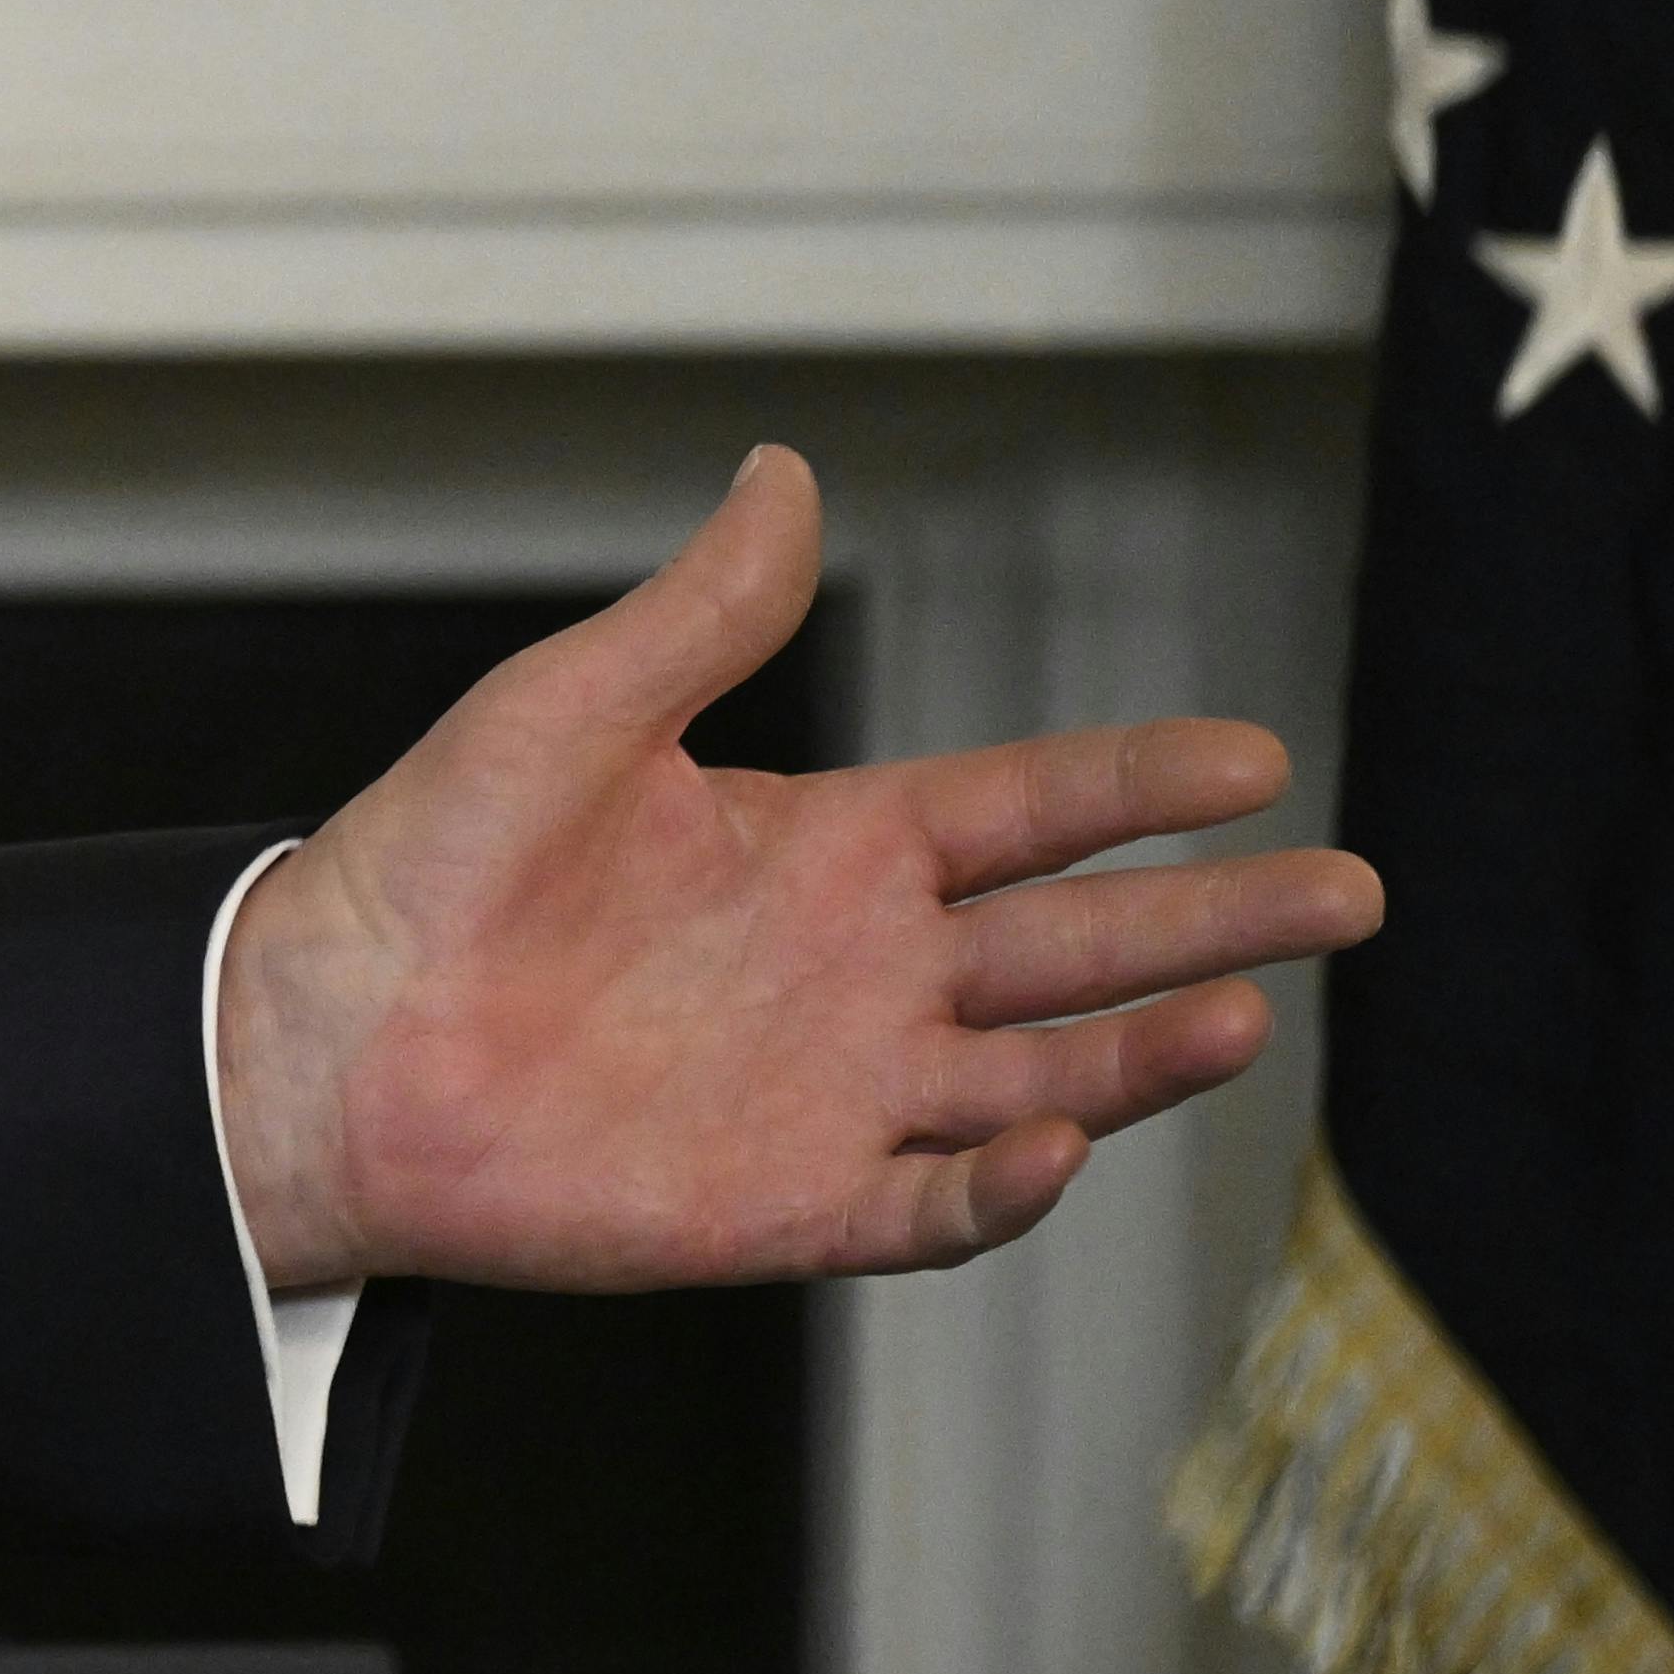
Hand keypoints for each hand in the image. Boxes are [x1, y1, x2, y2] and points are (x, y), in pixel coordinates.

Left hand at [218, 444, 1375, 1295]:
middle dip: (1216, 919)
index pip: (1026, 812)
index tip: (1258, 756)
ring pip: (1038, 1077)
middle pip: (1078, 945)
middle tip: (1351, 892)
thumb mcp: (571, 711)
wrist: (322, 1036)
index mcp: (825, 846)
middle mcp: (857, 970)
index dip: (1140, 786)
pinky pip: (927, 1204)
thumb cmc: (427, 864)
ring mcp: (834, 1092)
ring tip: (1248, 1012)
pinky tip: (1061, 1145)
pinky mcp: (784, 1203)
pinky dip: (1001, 1186)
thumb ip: (702, 612)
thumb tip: (784, 468)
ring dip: (1144, 1055)